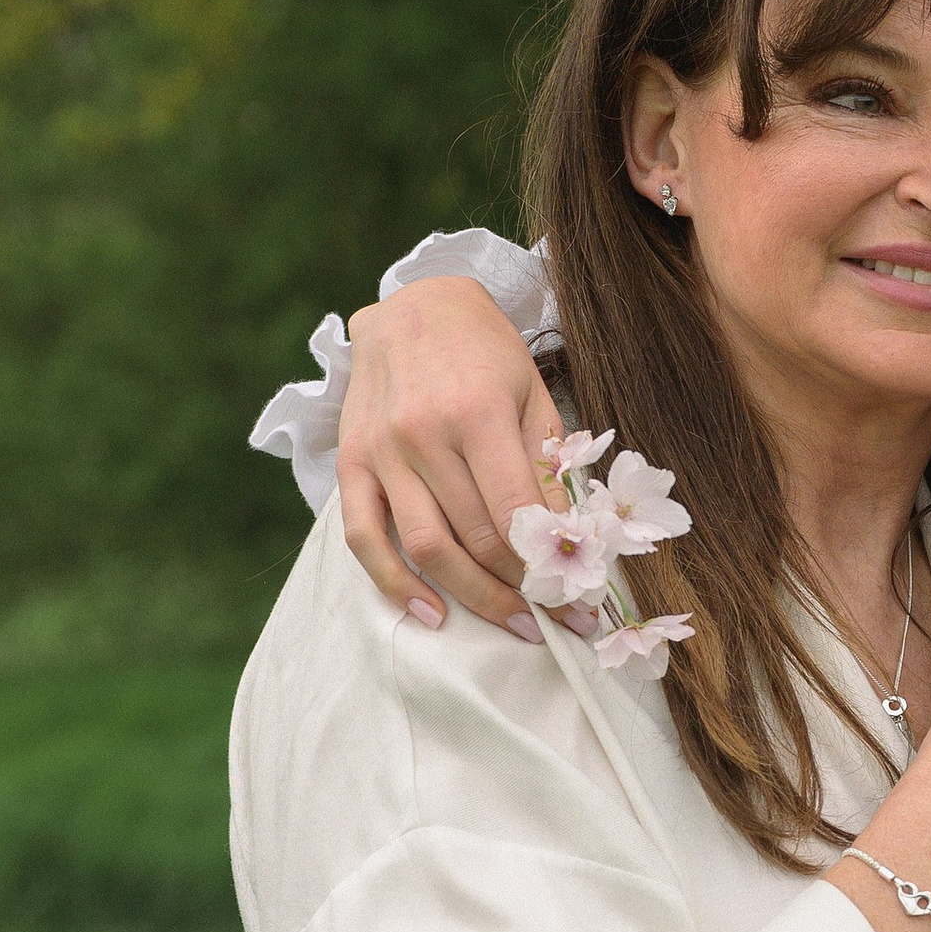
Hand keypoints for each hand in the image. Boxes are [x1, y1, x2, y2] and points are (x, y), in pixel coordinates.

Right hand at [336, 278, 561, 634]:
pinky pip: (364, 537)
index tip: (579, 603)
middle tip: (556, 620)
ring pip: (428, 548)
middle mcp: (424, 434)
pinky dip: (395, 583)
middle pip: (477, 538)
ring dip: (474, 597)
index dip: (551, 568)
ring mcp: (382, 451)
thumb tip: (569, 541)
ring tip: (514, 624)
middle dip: (523, 590)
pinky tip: (432, 613)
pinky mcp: (351, 462)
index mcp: (476, 412)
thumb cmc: (485, 352)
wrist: (413, 307)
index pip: (515, 514)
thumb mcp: (531, 394)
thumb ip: (547, 466)